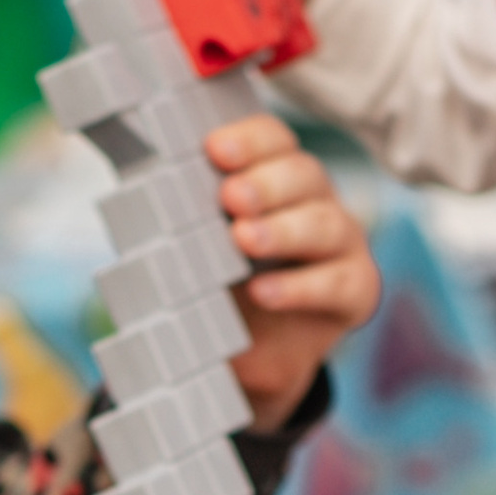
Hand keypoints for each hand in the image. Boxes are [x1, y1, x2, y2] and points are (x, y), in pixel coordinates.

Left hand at [208, 116, 381, 426]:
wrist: (256, 353)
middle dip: (265, 184)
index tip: (214, 150)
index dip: (249, 141)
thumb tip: (139, 199)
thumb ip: (184, 220)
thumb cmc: (226, 285)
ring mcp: (342, 243)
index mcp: (278, 177)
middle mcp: (315, 201)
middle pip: (304, 175)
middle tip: (230, 197)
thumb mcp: (199, 249)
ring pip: (325, 224)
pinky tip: (264, 293)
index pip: (274, 142)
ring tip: (243, 240)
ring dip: (282, 230)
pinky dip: (300, 288)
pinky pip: (336, 283)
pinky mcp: (356, 289)